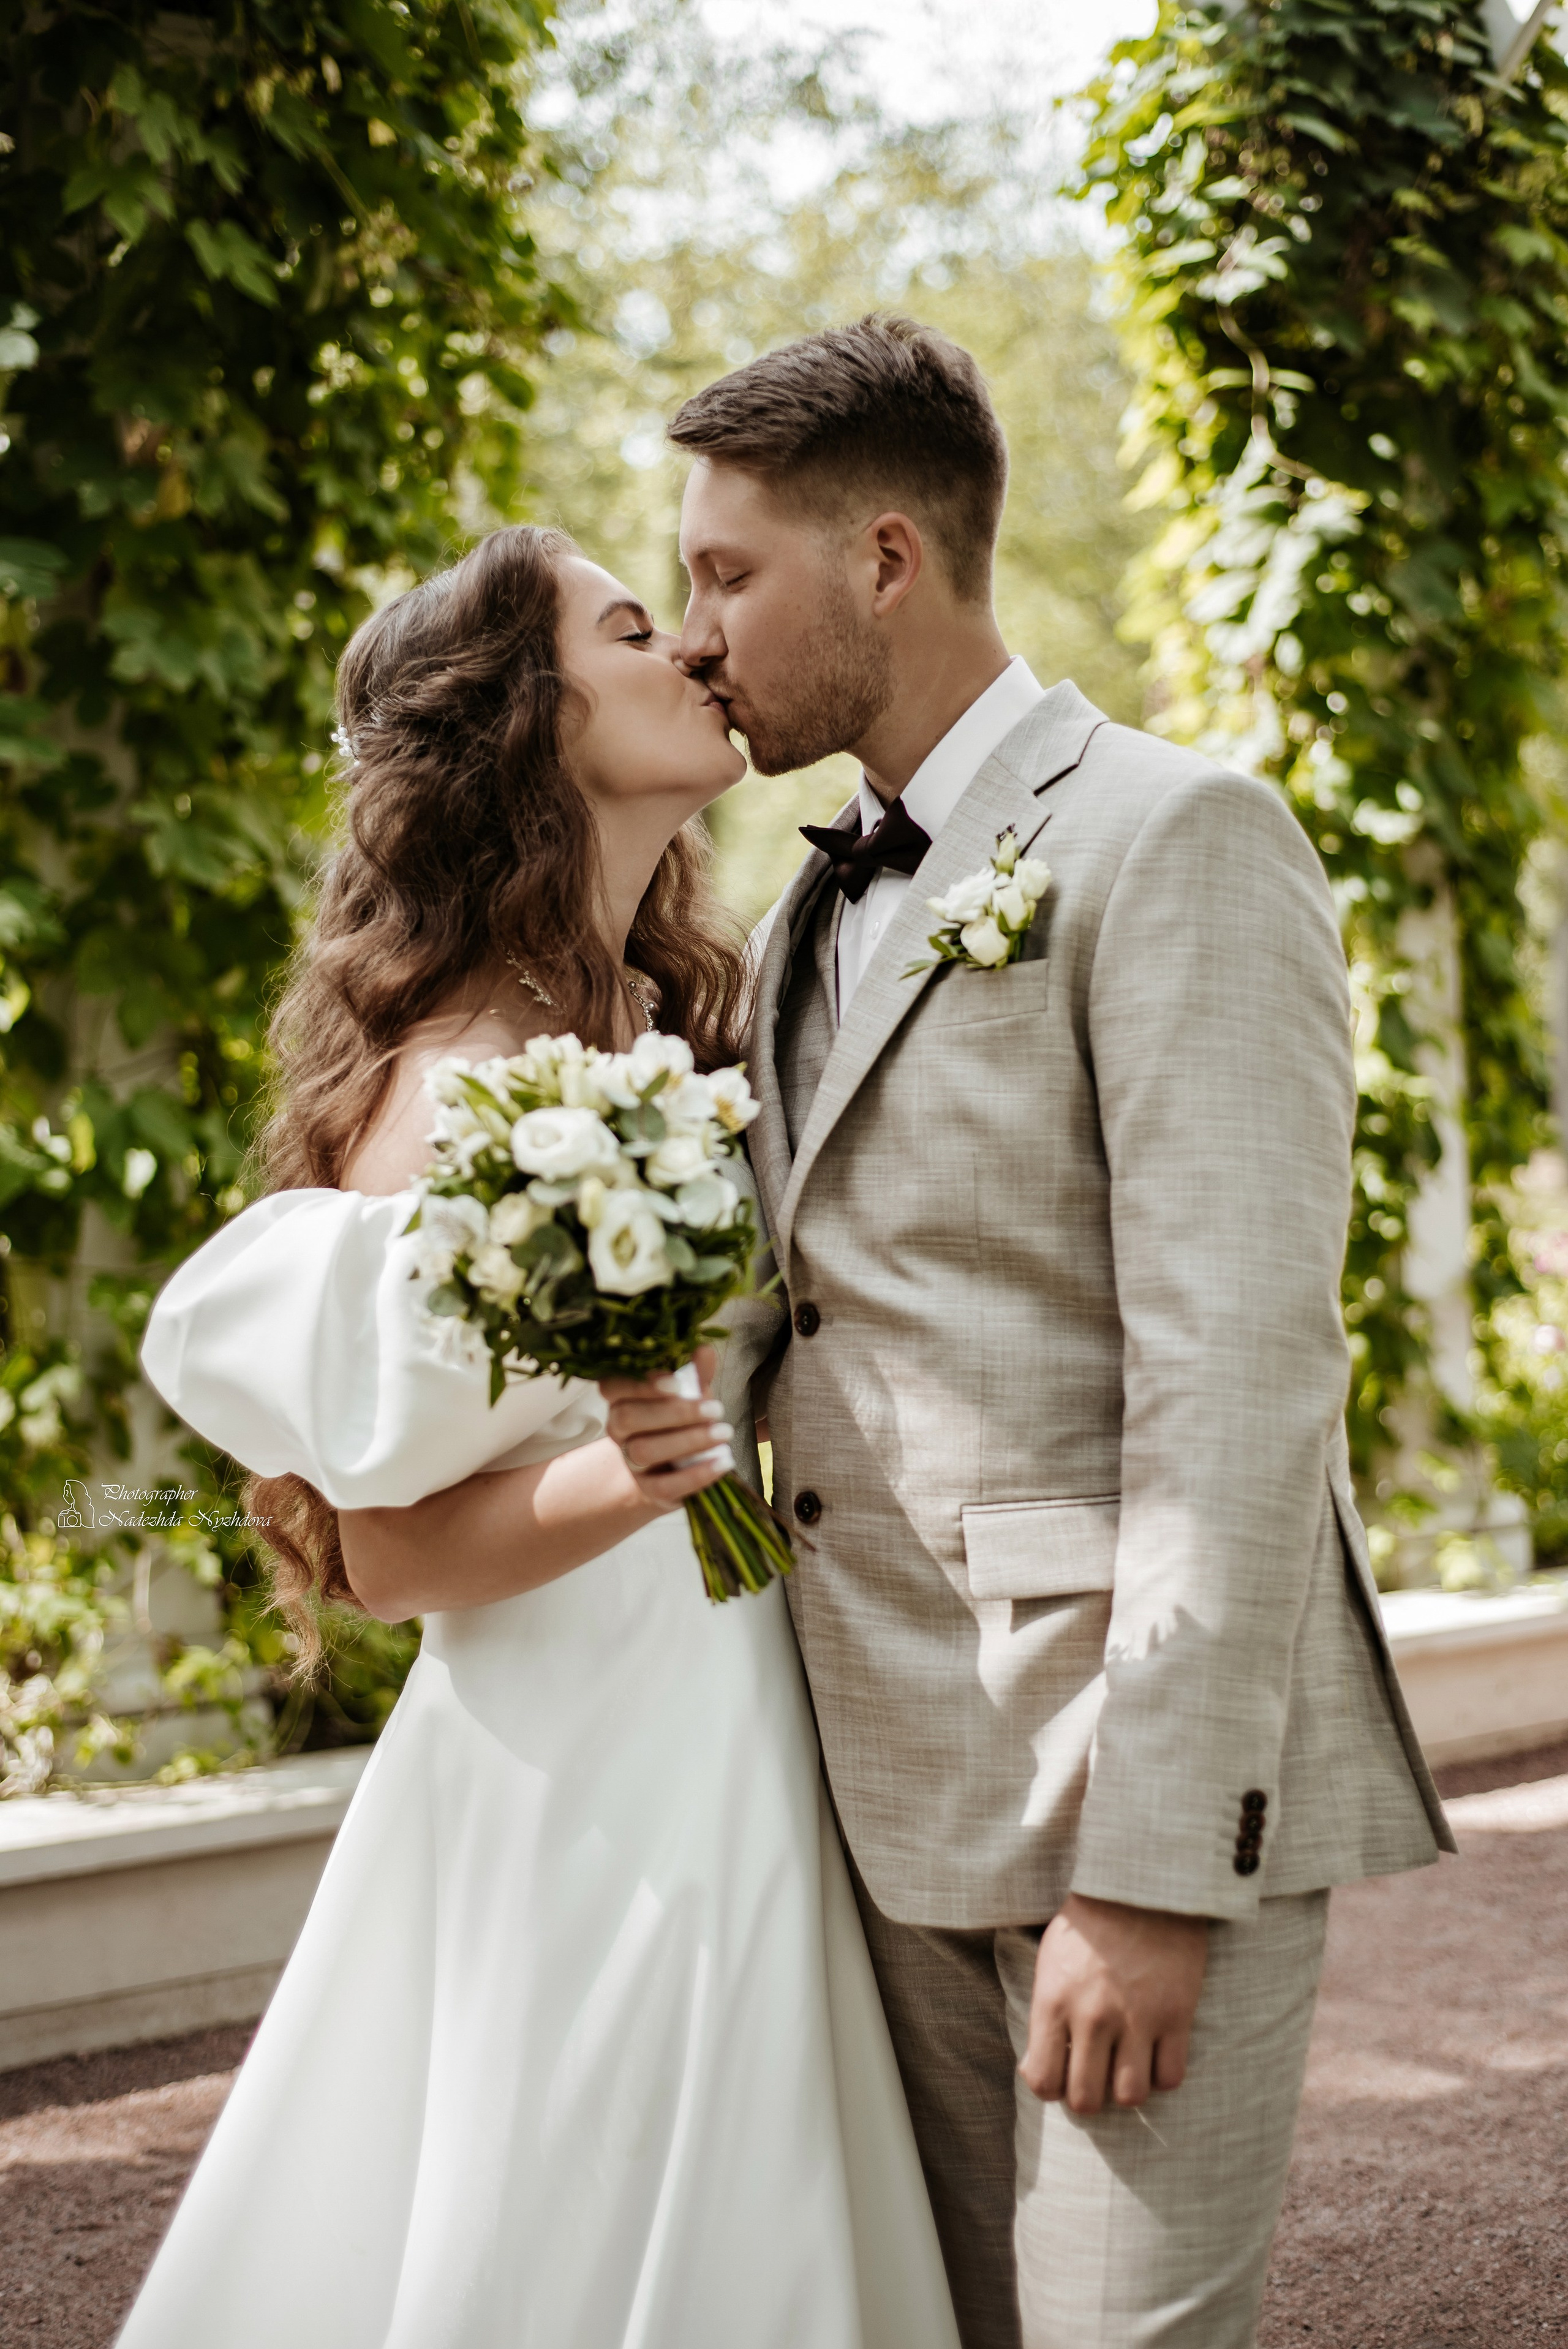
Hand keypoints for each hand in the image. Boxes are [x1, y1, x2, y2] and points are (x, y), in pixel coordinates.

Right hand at [599, 1345, 732, 1511]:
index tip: (676, 1383)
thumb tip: (703, 1349)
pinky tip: (723, 1463)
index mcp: (621, 1398)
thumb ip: (695, 1372)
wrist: (676, 1467)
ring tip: (724, 1433)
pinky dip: (696, 1475)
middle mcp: (618, 1429)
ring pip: (645, 1451)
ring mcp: (630, 1462)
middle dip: (674, 1412)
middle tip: (716, 1409)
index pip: (612, 1385)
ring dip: (688, 1441)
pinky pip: (664, 1486)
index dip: (640, 1384)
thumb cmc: (681, 1418)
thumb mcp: (691, 1392)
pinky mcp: (648, 1490)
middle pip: (629, 1418)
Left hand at [1019, 1892, 1208, 2115]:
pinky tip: (1156, 2053)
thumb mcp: (1049, 1965)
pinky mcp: (1177, 2015)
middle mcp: (1093, 2017)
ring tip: (1127, 2065)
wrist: (1139, 1885)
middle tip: (1097, 2075)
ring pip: (1131, 2096)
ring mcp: (1137, 2018)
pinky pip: (1171, 2077)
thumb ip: (1042, 2020)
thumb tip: (1036, 2073)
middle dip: (1089, 2097)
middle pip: (1086, 2100)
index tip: (1062, 2073)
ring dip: (1128, 2088)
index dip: (1052, 2087)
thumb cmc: (1087, 1926)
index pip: (1043, 2081)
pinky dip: (1163, 2074)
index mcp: (1054, 2002)